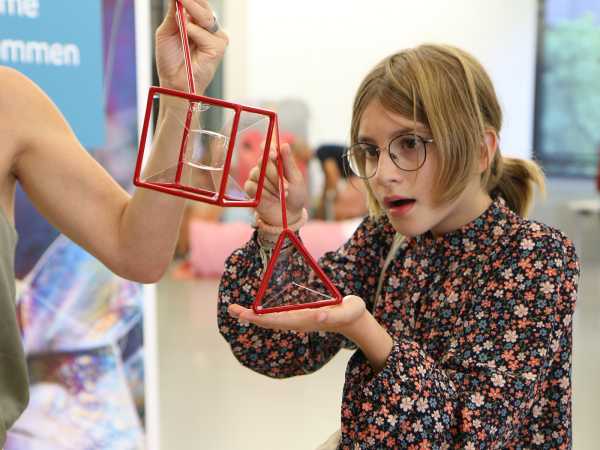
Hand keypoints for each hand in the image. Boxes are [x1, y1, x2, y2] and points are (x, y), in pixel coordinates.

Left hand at [155, 0, 227, 92]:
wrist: (173, 82)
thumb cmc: (170, 60)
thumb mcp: (166, 31)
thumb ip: (174, 13)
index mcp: (197, 23)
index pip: (197, 3)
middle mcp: (208, 29)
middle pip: (204, 6)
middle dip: (192, 0)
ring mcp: (215, 38)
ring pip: (206, 17)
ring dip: (191, 11)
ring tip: (180, 16)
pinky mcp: (218, 48)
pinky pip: (206, 34)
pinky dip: (194, 31)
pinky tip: (186, 33)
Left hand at [228, 295, 366, 335]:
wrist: (354, 320)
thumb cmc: (351, 313)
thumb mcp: (347, 311)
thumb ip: (333, 315)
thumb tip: (317, 317)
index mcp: (306, 319)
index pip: (278, 319)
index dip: (261, 317)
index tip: (246, 315)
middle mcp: (298, 321)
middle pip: (270, 320)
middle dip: (250, 316)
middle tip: (231, 309)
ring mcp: (298, 319)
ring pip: (271, 319)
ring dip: (253, 315)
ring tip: (236, 310)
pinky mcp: (300, 315)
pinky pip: (277, 315)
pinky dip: (263, 313)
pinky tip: (254, 311)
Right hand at [244, 143, 305, 226]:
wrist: (289, 215)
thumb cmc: (295, 196)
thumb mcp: (296, 179)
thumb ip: (289, 162)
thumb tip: (284, 145)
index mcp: (277, 161)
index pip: (268, 148)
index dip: (269, 149)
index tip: (274, 154)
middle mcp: (264, 167)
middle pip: (262, 161)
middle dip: (275, 175)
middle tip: (286, 187)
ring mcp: (256, 177)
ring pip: (257, 174)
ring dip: (272, 187)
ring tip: (281, 195)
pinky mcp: (250, 189)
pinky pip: (252, 186)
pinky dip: (263, 194)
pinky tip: (271, 199)